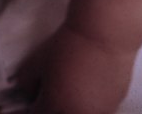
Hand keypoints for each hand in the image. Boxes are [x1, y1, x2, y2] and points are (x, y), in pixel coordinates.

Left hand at [11, 23, 135, 113]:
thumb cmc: (68, 44)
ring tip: (72, 86)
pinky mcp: (117, 102)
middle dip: (54, 106)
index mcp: (55, 106)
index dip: (34, 105)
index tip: (34, 97)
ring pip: (81, 113)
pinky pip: (99, 108)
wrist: (103, 34)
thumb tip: (24, 88)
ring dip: (74, 106)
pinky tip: (90, 82)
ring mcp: (100, 111)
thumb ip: (27, 78)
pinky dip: (92, 101)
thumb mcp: (39, 59)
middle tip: (53, 89)